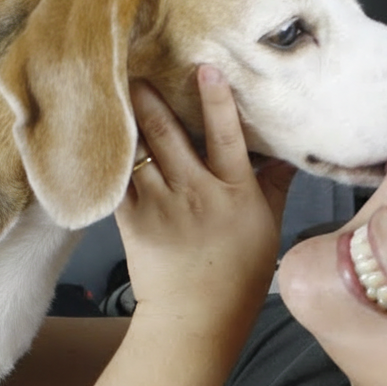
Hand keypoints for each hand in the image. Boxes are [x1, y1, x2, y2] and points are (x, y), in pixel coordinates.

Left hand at [115, 65, 295, 334]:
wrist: (198, 320)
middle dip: (151, 99)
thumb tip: (288, 152)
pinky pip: (118, 181)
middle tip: (134, 66)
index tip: (205, 67)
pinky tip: (98, 137)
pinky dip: (109, 158)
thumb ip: (274, 186)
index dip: (216, 101)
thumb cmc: (238, 275)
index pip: (227, 137)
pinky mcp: (134, 222)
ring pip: (140, 152)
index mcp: (235, 192)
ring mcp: (162, 207)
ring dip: (126, 121)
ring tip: (108, 90)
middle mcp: (197, 193)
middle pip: (170, 135)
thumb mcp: (268, 227)